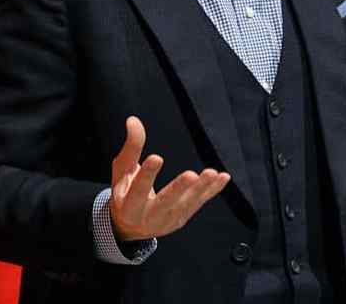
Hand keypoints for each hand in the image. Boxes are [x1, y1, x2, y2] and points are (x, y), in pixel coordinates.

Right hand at [109, 116, 230, 240]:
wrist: (131, 226)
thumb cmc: (125, 192)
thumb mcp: (122, 172)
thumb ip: (130, 148)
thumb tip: (133, 120)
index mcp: (128, 207)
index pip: (137, 191)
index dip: (146, 175)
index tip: (156, 157)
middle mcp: (148, 218)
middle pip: (164, 203)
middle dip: (178, 189)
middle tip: (190, 175)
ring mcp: (167, 221)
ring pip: (186, 204)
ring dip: (200, 189)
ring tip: (212, 173)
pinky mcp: (182, 218)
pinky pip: (199, 203)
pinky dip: (212, 191)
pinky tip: (223, 177)